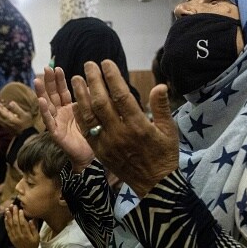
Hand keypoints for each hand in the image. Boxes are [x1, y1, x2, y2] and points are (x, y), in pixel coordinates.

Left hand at [0, 98, 32, 133]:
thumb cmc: (28, 124)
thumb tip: (11, 102)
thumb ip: (17, 109)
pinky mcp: (7, 126)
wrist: (28, 136)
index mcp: (10, 119)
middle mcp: (6, 122)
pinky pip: (0, 119)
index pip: (0, 111)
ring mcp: (6, 125)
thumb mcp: (25, 115)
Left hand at [4, 204, 38, 247]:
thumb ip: (34, 228)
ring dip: (8, 216)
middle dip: (14, 214)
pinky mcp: (11, 237)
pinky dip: (6, 222)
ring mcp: (14, 237)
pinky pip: (7, 229)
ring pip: (10, 225)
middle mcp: (19, 236)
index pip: (23, 224)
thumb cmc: (33, 243)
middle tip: (13, 206)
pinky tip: (5, 216)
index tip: (20, 209)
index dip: (21, 216)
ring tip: (7, 209)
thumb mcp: (37, 236)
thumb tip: (32, 219)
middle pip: (15, 223)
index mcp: (27, 235)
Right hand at [35, 66, 94, 171]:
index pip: (61, 91)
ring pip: (47, 106)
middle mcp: (60, 114)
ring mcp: (56, 123)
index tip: (57, 68)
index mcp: (67, 108)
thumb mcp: (90, 112)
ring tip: (37, 81)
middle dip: (48, 82)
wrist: (90, 155)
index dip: (59, 80)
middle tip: (46, 69)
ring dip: (41, 93)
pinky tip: (41, 101)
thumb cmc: (90, 134)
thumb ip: (88, 98)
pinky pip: (49, 121)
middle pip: (52, 95)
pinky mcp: (55, 134)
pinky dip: (44, 111)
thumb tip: (93, 82)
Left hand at [72, 60, 178, 197]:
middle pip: (101, 103)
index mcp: (138, 126)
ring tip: (76, 79)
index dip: (112, 78)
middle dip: (94, 81)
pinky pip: (86, 131)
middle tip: (89, 65)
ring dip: (81, 96)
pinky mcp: (100, 151)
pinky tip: (76, 102)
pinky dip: (80, 116)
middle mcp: (120, 134)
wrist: (154, 184)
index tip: (106, 63)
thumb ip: (162, 107)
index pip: (121, 96)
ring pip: (89, 116)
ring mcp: (107, 143)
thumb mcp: (169, 130)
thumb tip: (160, 85)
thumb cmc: (164, 154)